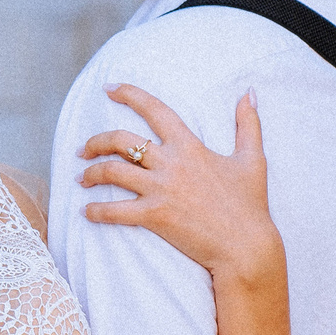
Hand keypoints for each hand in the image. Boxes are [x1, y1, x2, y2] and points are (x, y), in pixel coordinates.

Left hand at [80, 84, 282, 282]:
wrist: (246, 246)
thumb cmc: (250, 204)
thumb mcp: (253, 158)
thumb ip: (248, 123)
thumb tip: (249, 92)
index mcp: (189, 146)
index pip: (154, 110)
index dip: (129, 94)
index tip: (109, 88)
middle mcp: (171, 163)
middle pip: (120, 140)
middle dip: (96, 142)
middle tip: (84, 150)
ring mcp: (160, 190)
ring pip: (112, 172)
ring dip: (90, 174)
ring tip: (81, 179)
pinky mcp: (154, 216)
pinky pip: (115, 211)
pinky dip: (96, 211)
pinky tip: (86, 212)